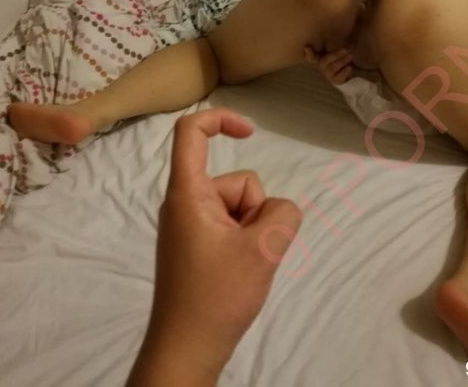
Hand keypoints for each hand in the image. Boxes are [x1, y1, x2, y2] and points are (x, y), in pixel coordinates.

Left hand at [127, 107, 301, 386]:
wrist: (187, 348)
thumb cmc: (216, 296)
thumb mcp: (263, 249)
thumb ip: (282, 214)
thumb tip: (280, 210)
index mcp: (188, 194)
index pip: (190, 133)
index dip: (221, 120)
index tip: (250, 132)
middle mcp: (184, 204)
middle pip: (235, 182)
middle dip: (255, 210)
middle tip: (249, 249)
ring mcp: (191, 227)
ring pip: (240, 209)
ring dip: (253, 231)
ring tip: (244, 264)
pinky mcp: (198, 247)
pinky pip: (232, 228)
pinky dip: (245, 243)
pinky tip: (240, 272)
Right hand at [304, 46, 353, 84]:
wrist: (350, 71)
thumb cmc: (341, 58)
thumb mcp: (338, 50)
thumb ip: (334, 43)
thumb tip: (335, 33)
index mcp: (321, 58)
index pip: (311, 56)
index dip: (309, 53)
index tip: (307, 47)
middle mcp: (322, 67)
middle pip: (324, 62)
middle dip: (334, 55)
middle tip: (345, 50)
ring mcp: (328, 75)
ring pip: (331, 68)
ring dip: (342, 61)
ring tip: (350, 56)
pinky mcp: (335, 81)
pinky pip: (338, 77)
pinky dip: (345, 72)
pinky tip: (350, 67)